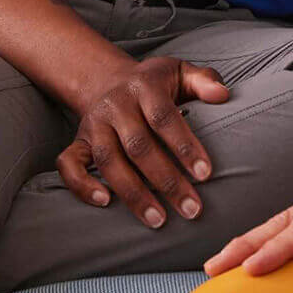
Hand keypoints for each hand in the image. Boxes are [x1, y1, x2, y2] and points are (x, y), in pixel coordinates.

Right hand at [56, 56, 231, 229]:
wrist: (108, 80)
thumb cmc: (154, 84)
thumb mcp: (180, 72)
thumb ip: (204, 80)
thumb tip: (222, 96)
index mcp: (144, 86)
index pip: (164, 117)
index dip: (184, 146)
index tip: (205, 174)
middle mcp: (115, 105)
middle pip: (138, 146)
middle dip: (166, 180)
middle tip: (191, 209)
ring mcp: (93, 124)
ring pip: (108, 160)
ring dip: (133, 193)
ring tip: (158, 220)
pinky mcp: (77, 141)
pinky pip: (69, 164)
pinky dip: (82, 185)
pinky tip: (105, 203)